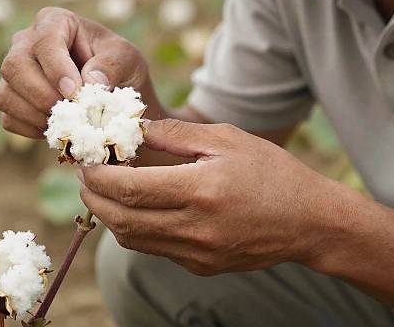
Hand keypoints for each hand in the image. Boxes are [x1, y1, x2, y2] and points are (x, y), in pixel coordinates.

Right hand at [0, 7, 154, 138]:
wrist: (114, 93)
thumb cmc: (119, 66)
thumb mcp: (127, 59)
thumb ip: (113, 65)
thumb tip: (90, 82)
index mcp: (55, 22)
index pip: (45, 39)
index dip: (56, 67)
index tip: (74, 91)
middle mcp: (26, 43)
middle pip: (15, 66)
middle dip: (42, 94)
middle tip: (71, 112)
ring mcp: (15, 73)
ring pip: (6, 95)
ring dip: (37, 116)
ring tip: (69, 123)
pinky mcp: (12, 100)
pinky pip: (9, 118)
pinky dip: (33, 129)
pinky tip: (60, 129)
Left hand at [79, 119, 331, 275]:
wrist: (308, 220)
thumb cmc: (270, 172)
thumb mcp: (226, 139)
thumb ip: (176, 134)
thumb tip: (136, 128)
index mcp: (201, 190)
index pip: (130, 189)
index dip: (100, 175)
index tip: (87, 161)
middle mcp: (194, 228)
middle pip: (122, 220)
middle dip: (94, 197)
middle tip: (86, 174)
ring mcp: (197, 253)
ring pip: (132, 239)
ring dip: (109, 214)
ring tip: (103, 189)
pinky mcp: (201, 265)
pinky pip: (154, 248)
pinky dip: (134, 227)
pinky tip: (137, 206)